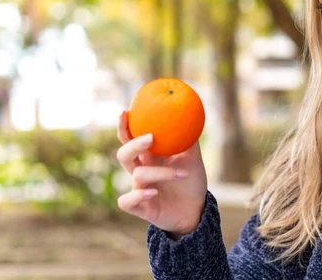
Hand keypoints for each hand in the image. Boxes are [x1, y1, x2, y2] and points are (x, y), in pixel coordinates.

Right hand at [116, 110, 207, 238]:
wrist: (197, 209)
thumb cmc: (192, 181)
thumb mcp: (193, 157)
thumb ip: (189, 138)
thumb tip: (190, 115)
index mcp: (149, 157)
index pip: (130, 139)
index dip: (124, 127)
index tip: (124, 112)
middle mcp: (140, 171)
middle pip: (124, 154)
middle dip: (134, 144)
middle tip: (151, 138)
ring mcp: (139, 189)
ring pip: (137, 175)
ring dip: (161, 173)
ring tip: (182, 174)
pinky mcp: (140, 207)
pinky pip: (127, 201)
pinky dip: (138, 195)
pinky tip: (153, 192)